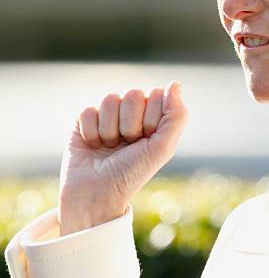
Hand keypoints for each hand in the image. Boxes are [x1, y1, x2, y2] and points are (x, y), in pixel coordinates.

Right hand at [58, 81, 186, 234]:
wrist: (97, 194)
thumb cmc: (133, 173)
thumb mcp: (163, 147)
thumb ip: (176, 115)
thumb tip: (175, 83)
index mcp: (154, 116)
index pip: (157, 94)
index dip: (151, 119)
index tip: (147, 140)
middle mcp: (132, 112)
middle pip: (133, 94)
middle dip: (131, 125)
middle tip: (128, 145)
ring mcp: (108, 114)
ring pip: (109, 99)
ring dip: (110, 130)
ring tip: (110, 147)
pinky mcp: (84, 119)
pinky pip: (88, 110)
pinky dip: (91, 132)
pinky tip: (93, 145)